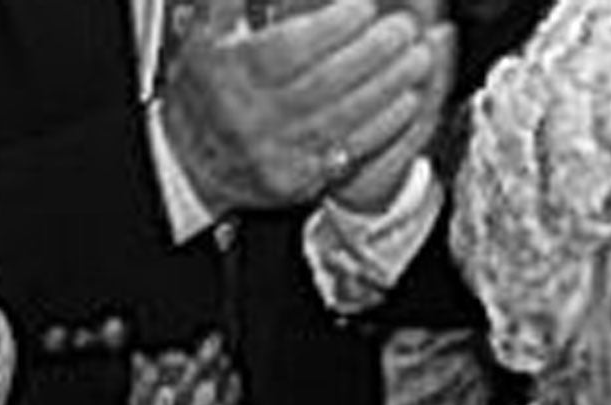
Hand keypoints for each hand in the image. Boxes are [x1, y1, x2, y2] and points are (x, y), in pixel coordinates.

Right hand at [160, 0, 441, 216]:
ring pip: (343, 118)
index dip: (330, 27)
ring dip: (387, 88)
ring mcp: (279, 152)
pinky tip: (407, 102)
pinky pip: (348, 152)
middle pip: (324, 84)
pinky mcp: (300, 180)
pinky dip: (382, 127)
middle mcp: (255, 116)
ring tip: (418, 58)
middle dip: (371, 54)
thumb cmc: (206, 89)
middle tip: (404, 29)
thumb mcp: (206, 34)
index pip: (288, 49)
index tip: (363, 6)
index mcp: (232, 74)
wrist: (193, 163)